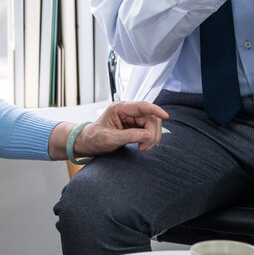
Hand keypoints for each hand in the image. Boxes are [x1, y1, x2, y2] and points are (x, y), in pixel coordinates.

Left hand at [50, 101, 169, 159]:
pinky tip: (142, 147)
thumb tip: (147, 135)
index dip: (155, 109)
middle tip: (144, 148)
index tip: (165, 116)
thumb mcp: (110, 139)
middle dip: (152, 133)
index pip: (142, 106)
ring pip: (152, 124)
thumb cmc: (94, 138)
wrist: (88, 143)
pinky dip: (149, 140)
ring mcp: (131, 118)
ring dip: (151, 138)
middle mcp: (127, 111)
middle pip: (150, 117)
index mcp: (119, 108)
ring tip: (143, 149)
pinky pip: (148, 130)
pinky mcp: (134, 126)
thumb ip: (129, 136)